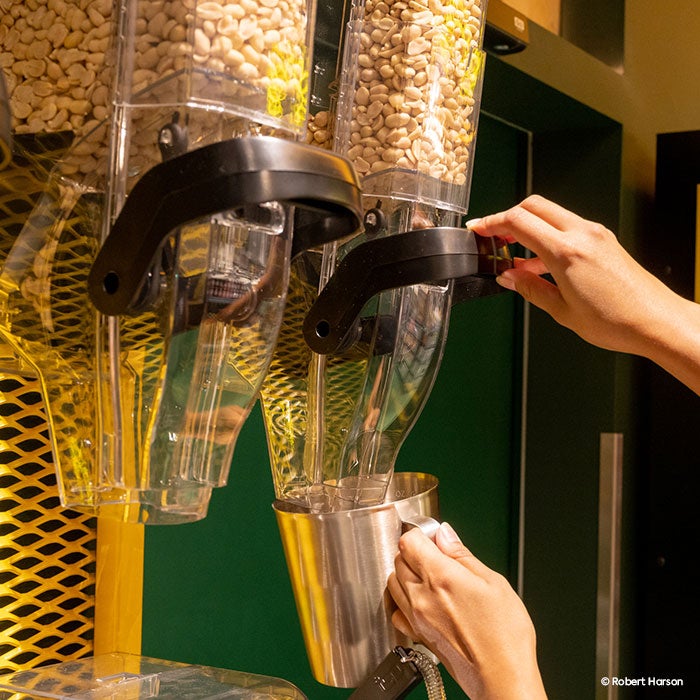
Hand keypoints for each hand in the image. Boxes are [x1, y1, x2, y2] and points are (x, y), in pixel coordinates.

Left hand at [387, 522, 546, 699]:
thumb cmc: (505, 634)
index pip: (409, 541)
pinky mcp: (417, 634)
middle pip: (398, 559)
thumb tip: (445, 535)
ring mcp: (416, 616)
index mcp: (440, 576)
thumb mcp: (493, 582)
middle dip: (414, 551)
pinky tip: (421, 599)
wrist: (502, 677)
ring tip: (430, 575)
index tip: (433, 536)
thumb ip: (462, 555)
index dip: (420, 533)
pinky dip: (402, 599)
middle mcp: (421, 595)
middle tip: (436, 554)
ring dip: (405, 572)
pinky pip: (396, 609)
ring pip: (393, 581)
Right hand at [469, 195, 699, 393]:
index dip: (492, 222)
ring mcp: (595, 234)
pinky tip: (538, 263)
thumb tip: (508, 277)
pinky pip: (567, 227)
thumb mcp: (562, 311)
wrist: (657, 321)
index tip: (478, 230)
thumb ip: (530, 289)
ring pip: (550, 214)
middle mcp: (582, 234)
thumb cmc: (616, 321)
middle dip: (507, 217)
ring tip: (512, 255)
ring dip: (527, 228)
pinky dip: (546, 236)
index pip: (518, 222)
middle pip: (533, 206)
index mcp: (566, 252)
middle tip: (491, 236)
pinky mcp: (603, 240)